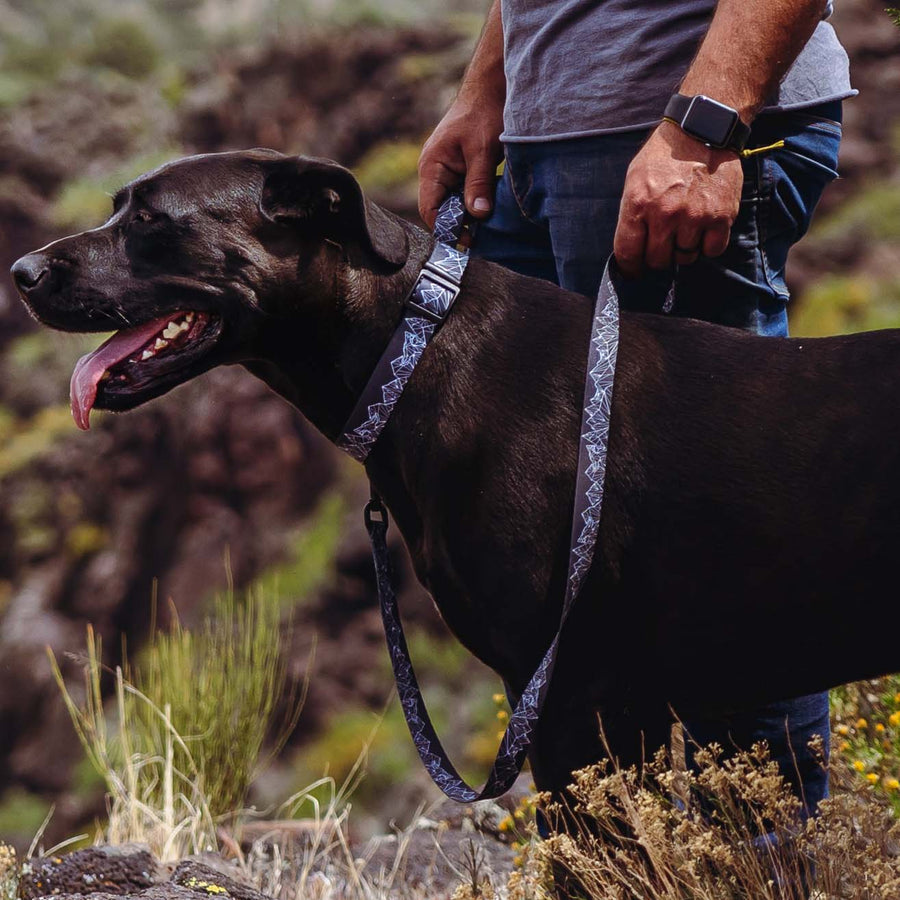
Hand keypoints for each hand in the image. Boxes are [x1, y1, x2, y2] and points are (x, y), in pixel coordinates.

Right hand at [418, 92, 503, 228]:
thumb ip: (478, 184)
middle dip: (461, 224)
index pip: (430, 210)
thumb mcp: (483, 151)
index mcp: (431, 167)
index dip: (447, 229)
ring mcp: (448, 171)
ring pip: (456, 204)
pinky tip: (493, 209)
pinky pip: (465, 194)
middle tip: (485, 237)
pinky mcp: (462, 170)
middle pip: (443, 211)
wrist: (491, 86)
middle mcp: (435, 172)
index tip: (469, 241)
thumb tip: (477, 215)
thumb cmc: (483, 112)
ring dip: (471, 215)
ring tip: (490, 226)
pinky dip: (477, 203)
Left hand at [613, 120, 743, 275]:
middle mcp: (665, 214)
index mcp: (638, 204)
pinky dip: (708, 245)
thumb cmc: (664, 156)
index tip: (635, 270)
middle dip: (659, 256)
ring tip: (686, 228)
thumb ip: (631, 215)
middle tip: (664, 243)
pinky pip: (712, 250)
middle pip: (658, 261)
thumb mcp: (634, 180)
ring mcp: (694, 217)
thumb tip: (631, 249)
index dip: (631, 267)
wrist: (702, 130)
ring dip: (684, 249)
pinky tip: (704, 229)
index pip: (628, 254)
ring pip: (685, 258)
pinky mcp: (721, 216)